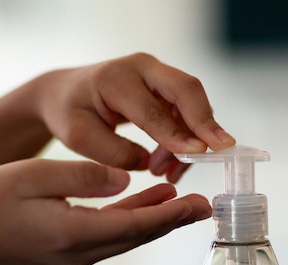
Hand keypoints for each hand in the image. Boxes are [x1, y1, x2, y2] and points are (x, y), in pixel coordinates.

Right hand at [0, 158, 211, 264]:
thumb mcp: (32, 177)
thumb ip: (82, 177)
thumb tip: (125, 179)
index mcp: (75, 233)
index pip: (136, 225)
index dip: (172, 216)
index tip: (202, 205)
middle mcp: (84, 252)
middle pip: (140, 234)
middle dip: (175, 220)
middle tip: (208, 205)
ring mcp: (79, 256)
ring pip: (129, 235)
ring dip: (158, 220)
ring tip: (187, 203)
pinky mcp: (73, 252)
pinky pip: (114, 235)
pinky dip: (134, 219)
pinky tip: (148, 203)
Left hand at [34, 52, 235, 182]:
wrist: (65, 94)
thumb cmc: (69, 113)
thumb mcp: (78, 137)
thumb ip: (113, 153)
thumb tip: (149, 163)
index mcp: (115, 78)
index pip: (152, 108)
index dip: (176, 133)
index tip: (197, 154)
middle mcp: (141, 68)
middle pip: (186, 89)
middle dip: (206, 121)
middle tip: (222, 149)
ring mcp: (156, 75)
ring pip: (189, 104)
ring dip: (190, 140)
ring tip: (168, 172)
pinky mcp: (163, 88)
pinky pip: (184, 113)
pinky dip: (184, 140)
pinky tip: (170, 165)